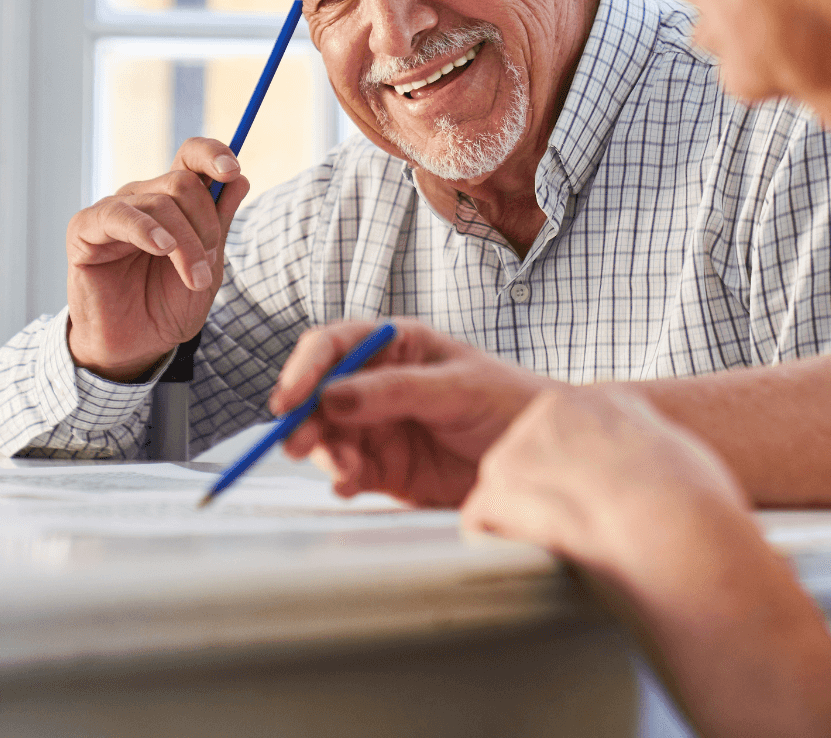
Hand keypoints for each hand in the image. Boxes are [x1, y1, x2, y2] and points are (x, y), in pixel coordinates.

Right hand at [65, 138, 249, 381]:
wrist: (137, 344)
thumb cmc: (170, 302)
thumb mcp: (209, 262)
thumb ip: (221, 221)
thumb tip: (239, 178)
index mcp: (174, 199)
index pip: (191, 155)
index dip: (214, 154)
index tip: (233, 171)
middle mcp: (143, 196)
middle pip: (182, 182)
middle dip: (206, 222)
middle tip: (210, 261)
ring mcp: (114, 211)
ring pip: (159, 202)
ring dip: (186, 243)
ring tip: (196, 278)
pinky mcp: (85, 230)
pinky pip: (118, 216)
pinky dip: (146, 230)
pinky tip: (161, 249)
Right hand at [271, 318, 547, 506]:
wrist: (542, 456)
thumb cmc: (510, 402)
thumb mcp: (460, 387)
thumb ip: (398, 390)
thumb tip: (334, 394)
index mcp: (396, 346)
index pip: (335, 346)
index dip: (305, 368)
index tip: (288, 399)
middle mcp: (378, 384)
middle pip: (319, 395)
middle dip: (303, 418)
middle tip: (299, 444)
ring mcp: (379, 428)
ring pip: (327, 437)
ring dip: (326, 453)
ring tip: (349, 471)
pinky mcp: (385, 469)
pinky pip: (348, 472)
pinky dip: (342, 480)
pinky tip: (353, 484)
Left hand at [464, 390, 830, 737]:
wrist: (680, 535)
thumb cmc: (695, 510)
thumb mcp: (681, 457)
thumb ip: (646, 453)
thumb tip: (642, 476)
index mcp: (605, 399)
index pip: (568, 432)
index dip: (579, 479)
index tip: (596, 511)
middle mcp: (556, 411)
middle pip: (529, 458)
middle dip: (543, 499)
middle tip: (575, 539)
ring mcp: (522, 447)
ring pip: (502, 491)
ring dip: (520, 525)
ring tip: (559, 556)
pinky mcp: (500, 490)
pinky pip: (480, 523)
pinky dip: (497, 548)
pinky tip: (530, 566)